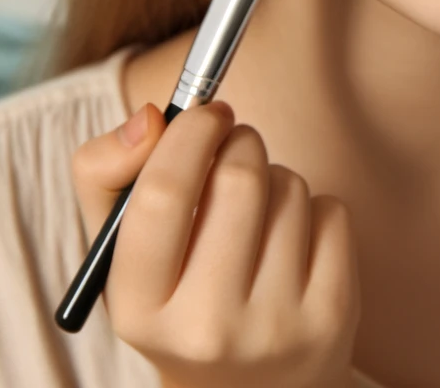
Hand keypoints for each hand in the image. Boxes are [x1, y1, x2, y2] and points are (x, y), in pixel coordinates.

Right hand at [70, 99, 361, 387]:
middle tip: (233, 148)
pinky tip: (292, 245)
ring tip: (258, 214)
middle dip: (239, 143)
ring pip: (289, 188)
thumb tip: (152, 117)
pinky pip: (332, 210)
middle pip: (238, 178)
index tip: (205, 112)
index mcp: (139, 308)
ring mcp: (274, 326)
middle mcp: (206, 327)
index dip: (189, 134)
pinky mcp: (331, 315)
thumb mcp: (120, 250)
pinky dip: (314, 208)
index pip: (161, 195)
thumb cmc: (178, 296)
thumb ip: (107, 171)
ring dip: (275, 178)